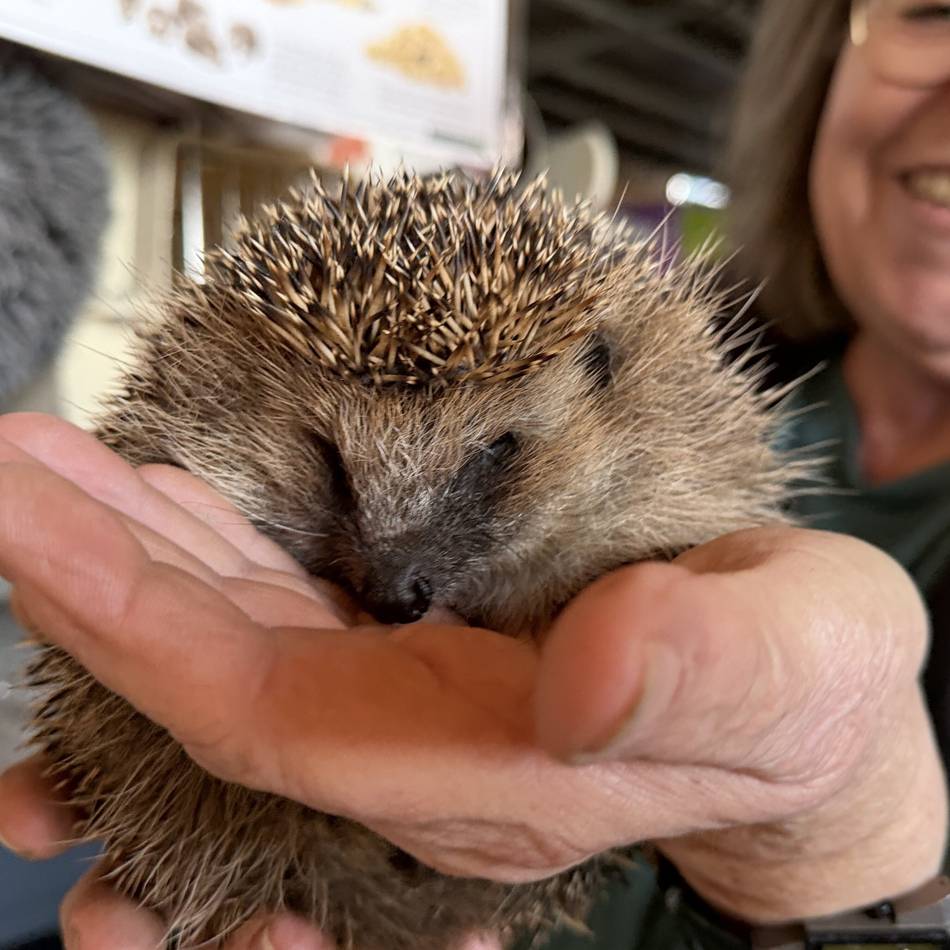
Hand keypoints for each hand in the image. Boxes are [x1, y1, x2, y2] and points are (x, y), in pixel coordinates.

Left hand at [0, 412, 943, 941]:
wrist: (808, 712)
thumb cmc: (808, 687)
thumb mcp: (796, 666)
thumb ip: (702, 673)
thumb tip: (591, 676)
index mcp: (483, 766)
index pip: (255, 708)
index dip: (130, 620)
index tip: (27, 516)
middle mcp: (415, 752)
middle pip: (211, 674)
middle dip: (93, 576)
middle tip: (9, 468)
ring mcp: (410, 710)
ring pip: (236, 642)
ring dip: (134, 558)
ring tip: (55, 474)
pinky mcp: (423, 662)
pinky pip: (284, 621)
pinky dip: (211, 564)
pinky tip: (169, 510)